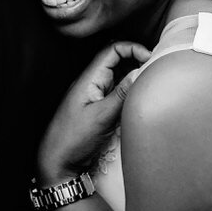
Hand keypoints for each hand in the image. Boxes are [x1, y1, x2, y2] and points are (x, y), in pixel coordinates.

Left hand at [37, 41, 149, 183]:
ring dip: (134, 77)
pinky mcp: (99, 109)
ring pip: (118, 78)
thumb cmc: (72, 139)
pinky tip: (138, 99)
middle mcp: (93, 84)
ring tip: (149, 83)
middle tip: (154, 68)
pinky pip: (117, 94)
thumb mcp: (101, 116)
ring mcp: (96, 96)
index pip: (112, 50)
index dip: (132, 48)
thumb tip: (140, 72)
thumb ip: (121, 94)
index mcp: (89, 79)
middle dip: (136, 60)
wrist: (57, 162)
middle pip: (117, 61)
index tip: (149, 58)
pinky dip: (129, 92)